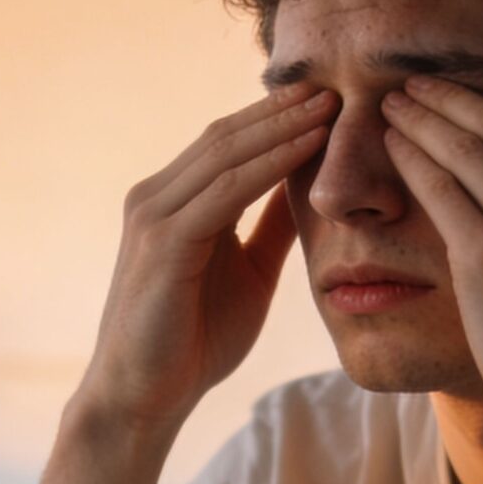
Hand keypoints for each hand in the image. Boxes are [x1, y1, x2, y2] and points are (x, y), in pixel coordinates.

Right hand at [73, 87, 334, 432]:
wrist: (145, 399)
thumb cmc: (192, 342)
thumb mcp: (248, 272)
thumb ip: (269, 228)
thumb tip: (307, 187)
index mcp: (173, 202)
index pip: (229, 143)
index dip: (277, 117)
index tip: (330, 98)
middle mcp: (155, 198)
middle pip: (226, 134)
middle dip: (283, 108)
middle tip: (337, 84)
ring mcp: (154, 216)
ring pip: (226, 153)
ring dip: (282, 125)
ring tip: (331, 105)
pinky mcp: (162, 242)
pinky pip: (226, 190)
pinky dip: (271, 164)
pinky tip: (310, 148)